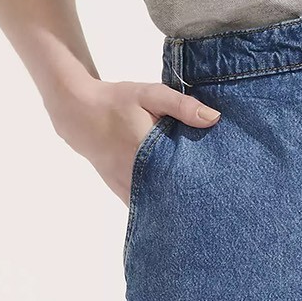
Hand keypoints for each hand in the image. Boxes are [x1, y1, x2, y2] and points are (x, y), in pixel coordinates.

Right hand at [45, 77, 221, 204]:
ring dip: (176, 203)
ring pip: (156, 205)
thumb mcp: (150, 94)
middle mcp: (135, 176)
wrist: (80, 113)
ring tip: (202, 201)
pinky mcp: (120, 190)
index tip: (222, 188)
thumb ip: (181, 106)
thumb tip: (214, 118)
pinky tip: (176, 200)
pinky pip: (144, 204)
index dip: (202, 184)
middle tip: (218, 197)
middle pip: (171, 198)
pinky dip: (159, 203)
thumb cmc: (118, 102)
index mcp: (147, 152)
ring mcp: (125, 187)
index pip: (181, 178)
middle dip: (193, 198)